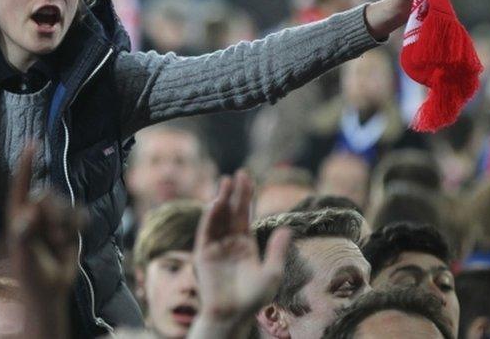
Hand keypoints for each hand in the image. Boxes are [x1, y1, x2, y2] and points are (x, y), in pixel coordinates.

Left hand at [8, 144, 81, 299]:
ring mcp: (52, 219)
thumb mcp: (23, 254)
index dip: (27, 165)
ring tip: (59, 244)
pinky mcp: (69, 226)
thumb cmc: (30, 274)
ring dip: (66, 224)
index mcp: (17, 215)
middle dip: (54, 214)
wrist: (50, 292)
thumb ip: (25, 232)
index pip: (21, 186)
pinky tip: (70, 240)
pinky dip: (77, 225)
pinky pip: (79, 214)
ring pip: (66, 205)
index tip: (33, 143)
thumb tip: (30, 210)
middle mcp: (34, 213)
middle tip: (53, 237)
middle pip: (48, 196)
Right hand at [190, 170, 289, 334]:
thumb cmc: (253, 299)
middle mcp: (230, 242)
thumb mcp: (272, 273)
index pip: (245, 215)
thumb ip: (277, 250)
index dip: (246, 197)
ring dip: (221, 200)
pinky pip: (206, 231)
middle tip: (239, 173)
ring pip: (218, 217)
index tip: (249, 179)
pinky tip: (216, 203)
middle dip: (235, 193)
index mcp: (246, 245)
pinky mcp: (203, 253)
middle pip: (232, 212)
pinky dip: (209, 217)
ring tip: (226, 183)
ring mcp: (216, 246)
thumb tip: (286, 227)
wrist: (232, 315)